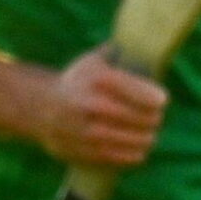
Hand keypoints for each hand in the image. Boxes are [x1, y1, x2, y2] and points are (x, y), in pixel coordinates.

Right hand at [34, 44, 166, 167]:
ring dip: (147, 137)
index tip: (160, 100)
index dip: (158, 100)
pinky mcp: (88, 153)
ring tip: (147, 132)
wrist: (40, 109)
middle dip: (155, 118)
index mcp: (100, 80)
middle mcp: (94, 106)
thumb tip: (146, 42)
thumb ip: (120, 53)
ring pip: (140, 141)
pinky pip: (127, 157)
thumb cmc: (77, 83)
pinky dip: (136, 152)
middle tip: (155, 117)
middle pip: (148, 119)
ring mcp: (90, 132)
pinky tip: (136, 146)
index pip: (148, 97)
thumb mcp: (92, 61)